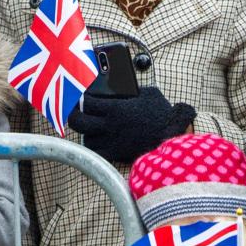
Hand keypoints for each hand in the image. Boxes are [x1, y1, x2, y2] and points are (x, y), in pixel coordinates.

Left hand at [67, 88, 195, 162]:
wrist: (173, 136)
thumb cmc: (163, 114)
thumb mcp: (148, 94)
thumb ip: (132, 91)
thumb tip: (123, 90)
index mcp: (115, 109)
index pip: (86, 102)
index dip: (79, 97)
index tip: (79, 95)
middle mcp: (110, 126)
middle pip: (78, 121)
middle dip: (72, 115)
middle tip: (74, 111)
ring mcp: (113, 142)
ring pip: (86, 140)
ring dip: (85, 132)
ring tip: (88, 127)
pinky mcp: (119, 154)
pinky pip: (98, 154)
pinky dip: (94, 148)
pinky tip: (97, 142)